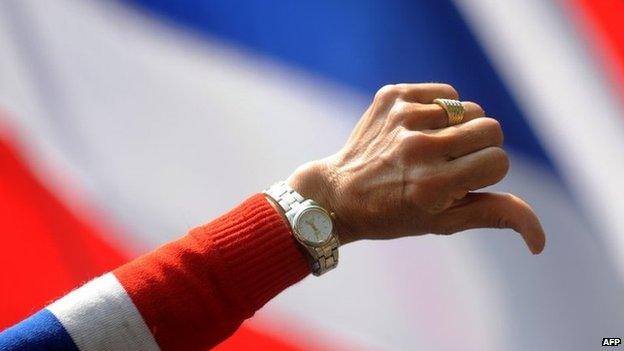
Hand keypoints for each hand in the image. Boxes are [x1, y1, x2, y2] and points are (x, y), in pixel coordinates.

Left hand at [287, 83, 545, 253]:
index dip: (485, 172)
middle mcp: (419, 149)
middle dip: (478, 147)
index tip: (459, 182)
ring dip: (458, 128)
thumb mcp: (443, 222)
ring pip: (468, 108)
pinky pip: (445, 92)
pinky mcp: (392, 96)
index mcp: (434, 186)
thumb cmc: (394, 212)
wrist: (338, 192)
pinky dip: (439, 109)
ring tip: (429, 147)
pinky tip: (415, 129)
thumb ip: (494, 217)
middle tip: (449, 163)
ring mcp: (403, 118)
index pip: (499, 161)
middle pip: (490, 128)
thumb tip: (541, 240)